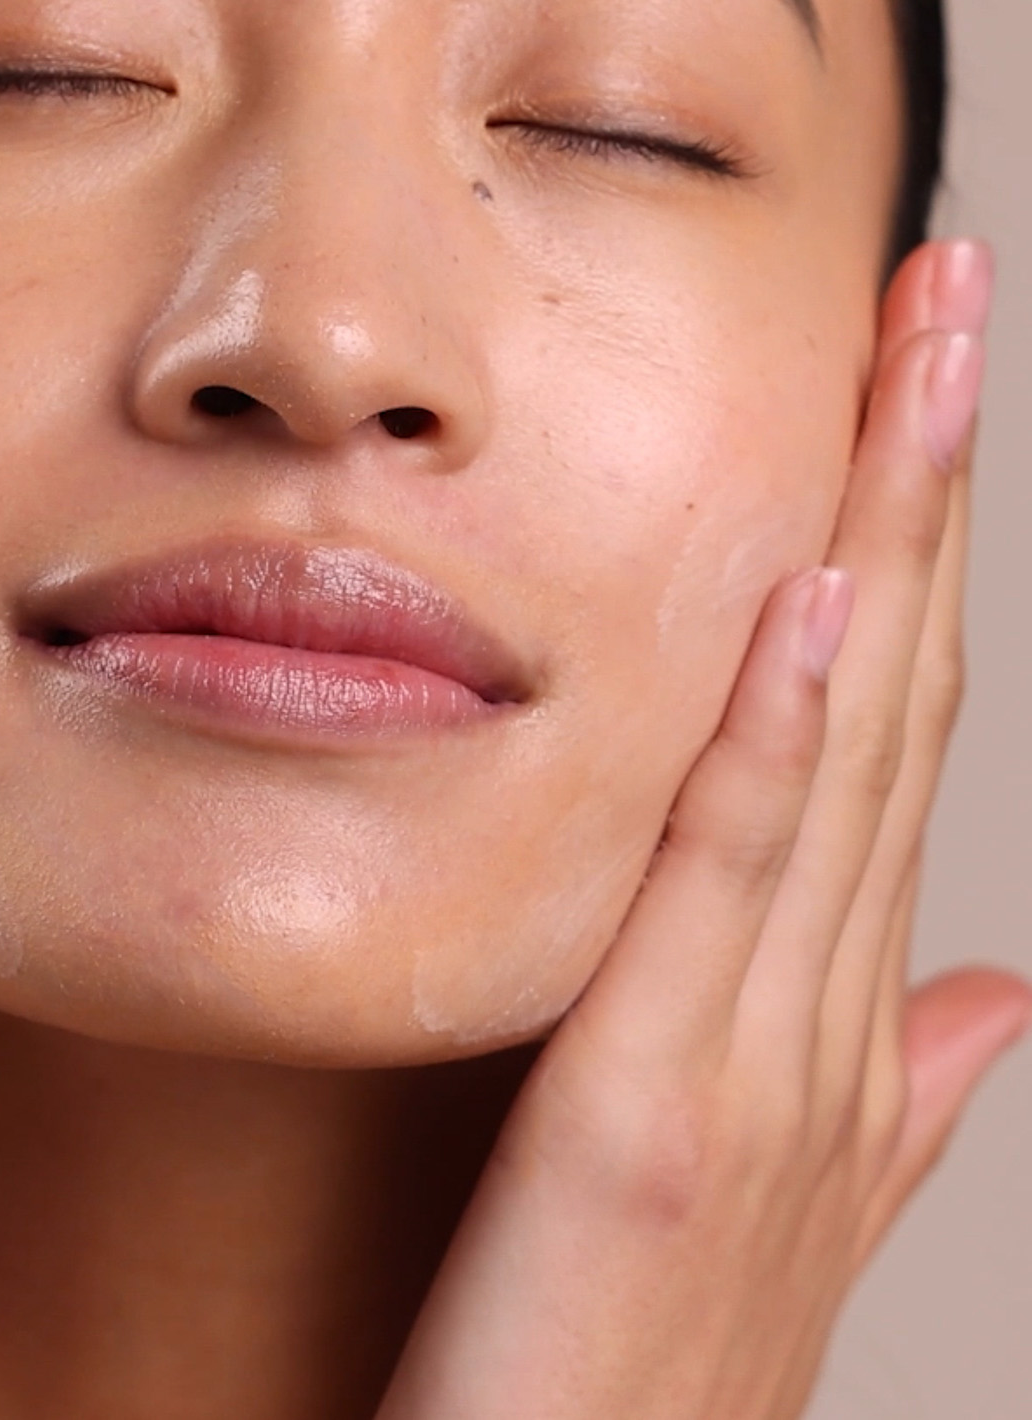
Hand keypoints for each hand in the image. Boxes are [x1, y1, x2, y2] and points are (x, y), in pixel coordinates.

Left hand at [378, 240, 1031, 1419]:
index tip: (913, 393)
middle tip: (945, 302)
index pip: (873, 737)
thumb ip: (875, 1095)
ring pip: (834, 757)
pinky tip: (813, 601)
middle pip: (882, 705)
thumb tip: (989, 999)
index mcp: (819, 1021)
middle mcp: (815, 1022)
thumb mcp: (755, 1195)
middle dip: (924, 493)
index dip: (913, 550)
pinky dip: (780, 742)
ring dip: (889, 547)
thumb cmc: (628, 1362)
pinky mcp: (656, 1129)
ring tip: (921, 364)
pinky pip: (727, 891)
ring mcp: (757, 1073)